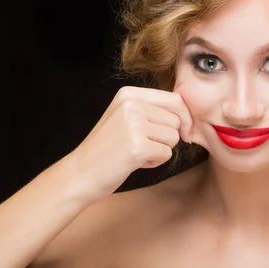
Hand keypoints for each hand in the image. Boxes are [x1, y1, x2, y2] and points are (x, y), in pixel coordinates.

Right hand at [66, 86, 192, 200]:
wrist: (80, 173)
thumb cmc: (107, 148)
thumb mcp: (125, 117)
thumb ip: (152, 109)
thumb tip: (188, 113)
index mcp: (129, 94)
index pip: (175, 99)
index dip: (184, 118)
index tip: (183, 132)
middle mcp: (132, 105)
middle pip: (176, 120)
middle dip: (168, 137)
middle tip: (145, 145)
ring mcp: (134, 125)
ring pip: (173, 137)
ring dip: (160, 150)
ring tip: (137, 152)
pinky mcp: (137, 147)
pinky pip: (166, 154)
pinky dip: (155, 161)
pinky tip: (135, 162)